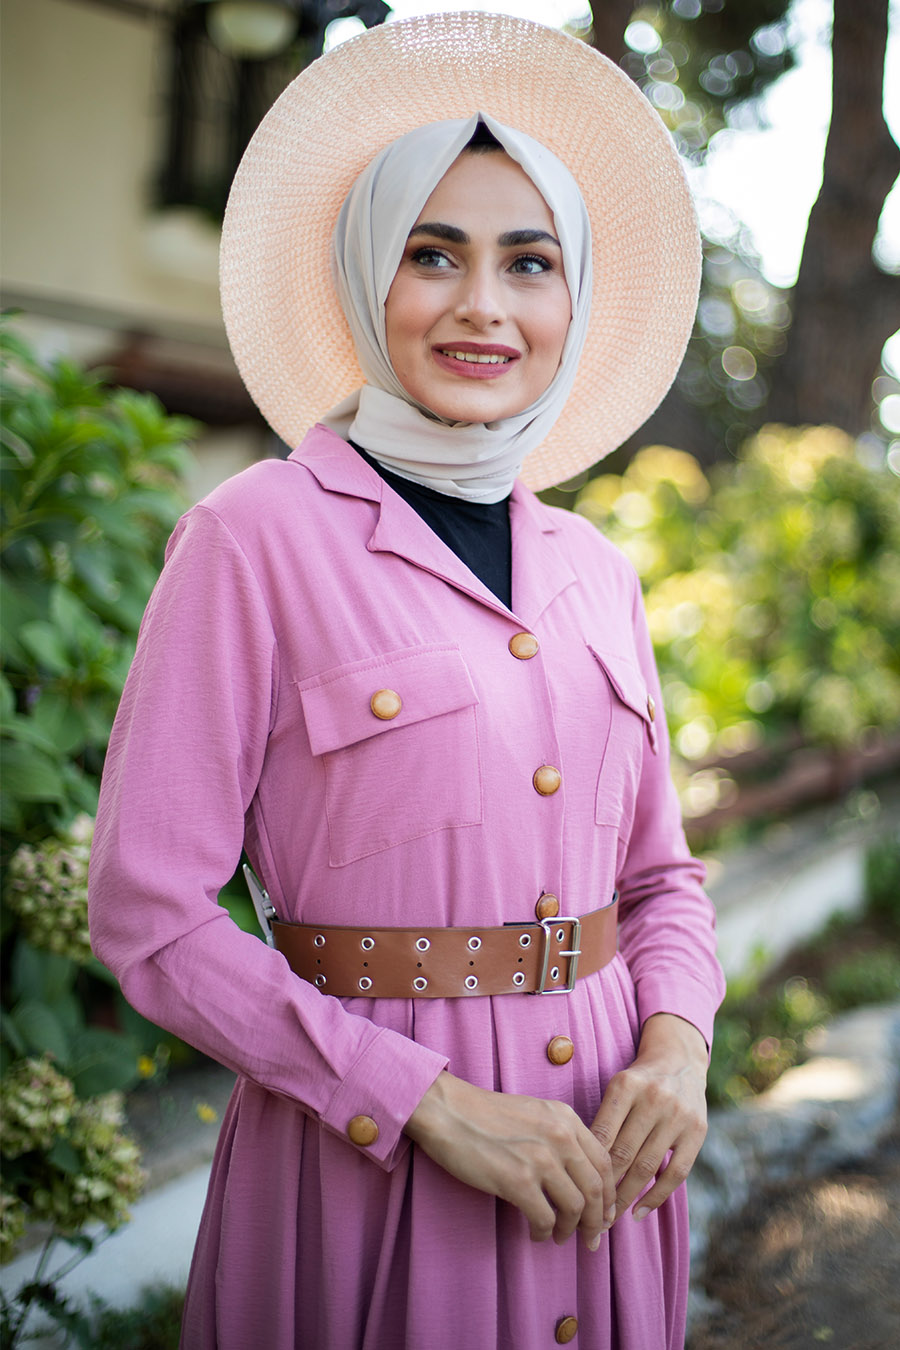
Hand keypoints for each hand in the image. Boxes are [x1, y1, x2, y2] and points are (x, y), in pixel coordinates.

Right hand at [404, 1071, 615, 1248]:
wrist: (448, 1110)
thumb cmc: (485, 1114)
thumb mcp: (534, 1113)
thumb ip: (560, 1136)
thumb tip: (578, 1177)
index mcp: (566, 1118)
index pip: (604, 1163)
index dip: (609, 1195)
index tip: (605, 1214)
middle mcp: (560, 1136)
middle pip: (596, 1190)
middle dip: (597, 1221)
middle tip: (592, 1239)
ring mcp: (540, 1158)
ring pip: (575, 1208)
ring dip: (570, 1230)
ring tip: (559, 1237)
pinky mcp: (517, 1180)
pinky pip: (545, 1218)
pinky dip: (544, 1232)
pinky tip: (535, 1233)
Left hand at [589, 1013, 708, 1225]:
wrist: (679, 1060)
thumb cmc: (638, 1082)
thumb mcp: (617, 1088)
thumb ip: (603, 1120)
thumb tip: (580, 1167)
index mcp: (626, 1085)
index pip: (602, 1134)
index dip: (588, 1166)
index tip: (575, 1192)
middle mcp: (654, 1098)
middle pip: (623, 1153)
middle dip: (604, 1188)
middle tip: (588, 1214)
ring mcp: (678, 1115)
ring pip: (647, 1167)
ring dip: (626, 1197)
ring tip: (609, 1218)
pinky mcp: (698, 1132)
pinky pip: (676, 1173)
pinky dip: (656, 1197)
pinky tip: (639, 1212)